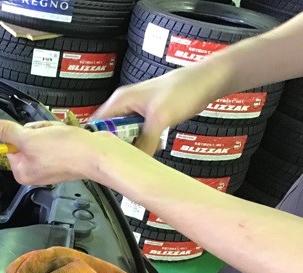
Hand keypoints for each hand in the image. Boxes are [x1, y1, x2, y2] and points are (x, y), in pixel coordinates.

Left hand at [0, 120, 121, 184]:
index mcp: (22, 172)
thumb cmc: (66, 152)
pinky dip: (59, 133)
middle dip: (37, 130)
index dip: (20, 134)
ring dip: (48, 130)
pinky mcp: (62, 156)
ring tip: (59, 136)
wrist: (96, 153)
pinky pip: (54, 137)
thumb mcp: (29, 137)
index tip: (29, 134)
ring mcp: (49, 164)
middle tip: (47, 135)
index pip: (10, 145)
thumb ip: (6, 132)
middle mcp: (34, 171)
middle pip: (25, 138)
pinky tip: (67, 137)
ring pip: (40, 135)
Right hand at [91, 66, 224, 154]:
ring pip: (125, 135)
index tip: (102, 155)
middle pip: (109, 131)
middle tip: (125, 158)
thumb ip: (145, 141)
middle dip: (117, 145)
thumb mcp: (160, 119)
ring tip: (142, 152)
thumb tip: (135, 161)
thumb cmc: (183, 90)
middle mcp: (124, 105)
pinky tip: (153, 146)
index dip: (96, 140)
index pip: (96, 122)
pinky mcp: (148, 117)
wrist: (206, 82)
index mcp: (120, 100)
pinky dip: (144, 142)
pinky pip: (139, 134)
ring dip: (133, 145)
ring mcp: (136, 111)